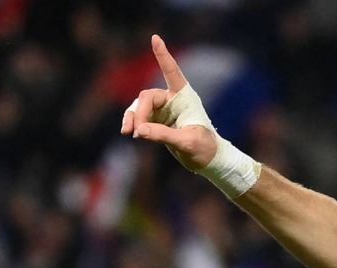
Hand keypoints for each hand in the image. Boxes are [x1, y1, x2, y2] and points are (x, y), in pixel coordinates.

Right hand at [120, 35, 216, 170]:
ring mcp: (163, 110)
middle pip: (147, 97)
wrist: (208, 160)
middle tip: (136, 132)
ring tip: (128, 132)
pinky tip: (128, 132)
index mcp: (185, 97)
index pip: (172, 73)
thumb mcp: (186, 142)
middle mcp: (172, 100)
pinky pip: (139, 118)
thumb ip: (163, 135)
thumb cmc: (204, 148)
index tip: (155, 38)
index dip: (163, 56)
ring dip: (132, 118)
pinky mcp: (156, 121)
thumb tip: (139, 130)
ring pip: (139, 107)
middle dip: (140, 113)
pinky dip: (132, 123)